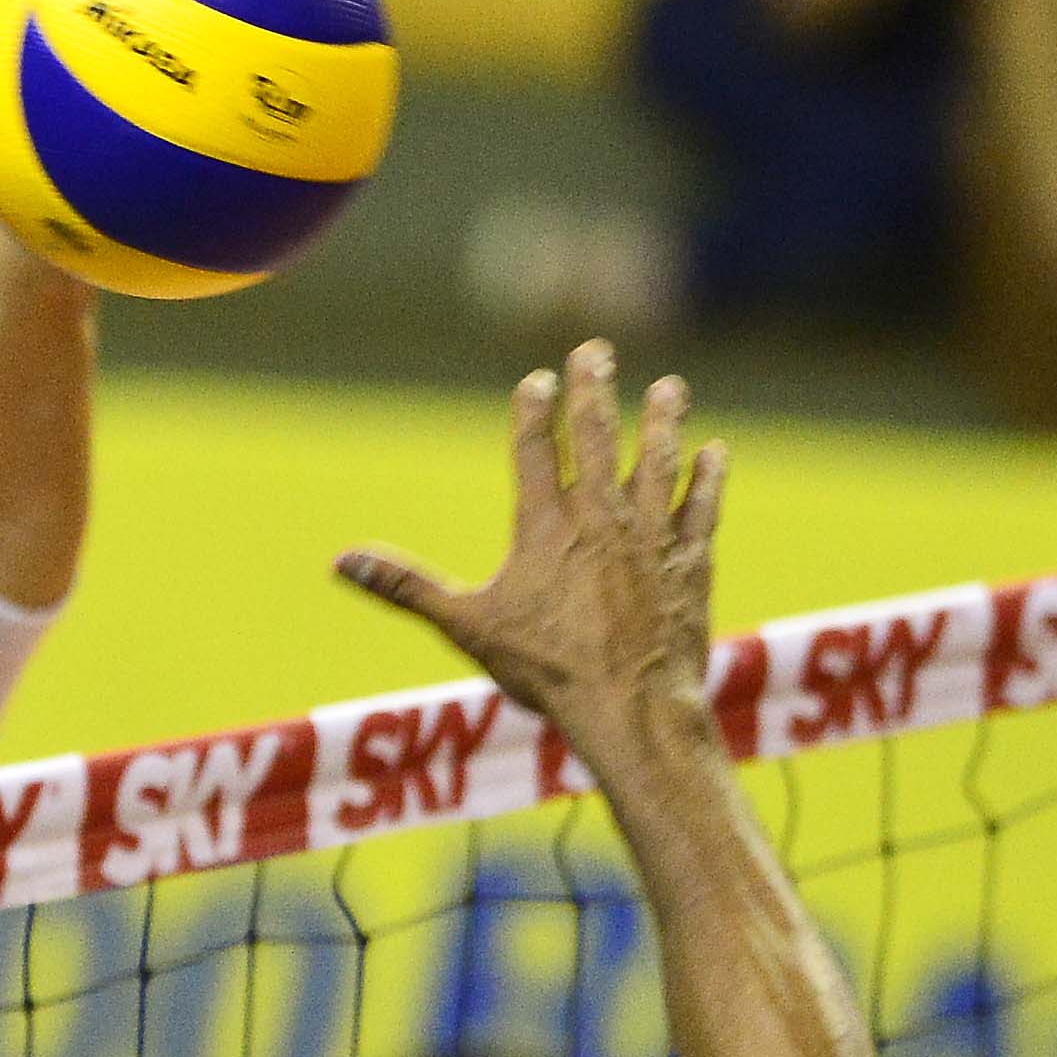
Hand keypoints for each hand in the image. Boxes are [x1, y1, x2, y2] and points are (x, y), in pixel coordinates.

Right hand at [335, 343, 722, 762]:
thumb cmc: (548, 669)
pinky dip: (709, 480)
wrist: (633, 705)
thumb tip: (341, 562)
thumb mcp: (467, 626)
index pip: (536, 449)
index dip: (535, 409)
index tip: (538, 379)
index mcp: (544, 527)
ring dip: (663, 422)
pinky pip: (703, 509)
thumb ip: (406, 586)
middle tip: (598, 351)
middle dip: (596, 389)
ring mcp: (651, 537)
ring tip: (669, 388)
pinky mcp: (690, 562)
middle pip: (599, 437)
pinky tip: (715, 452)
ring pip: (658, 462)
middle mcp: (600, 519)